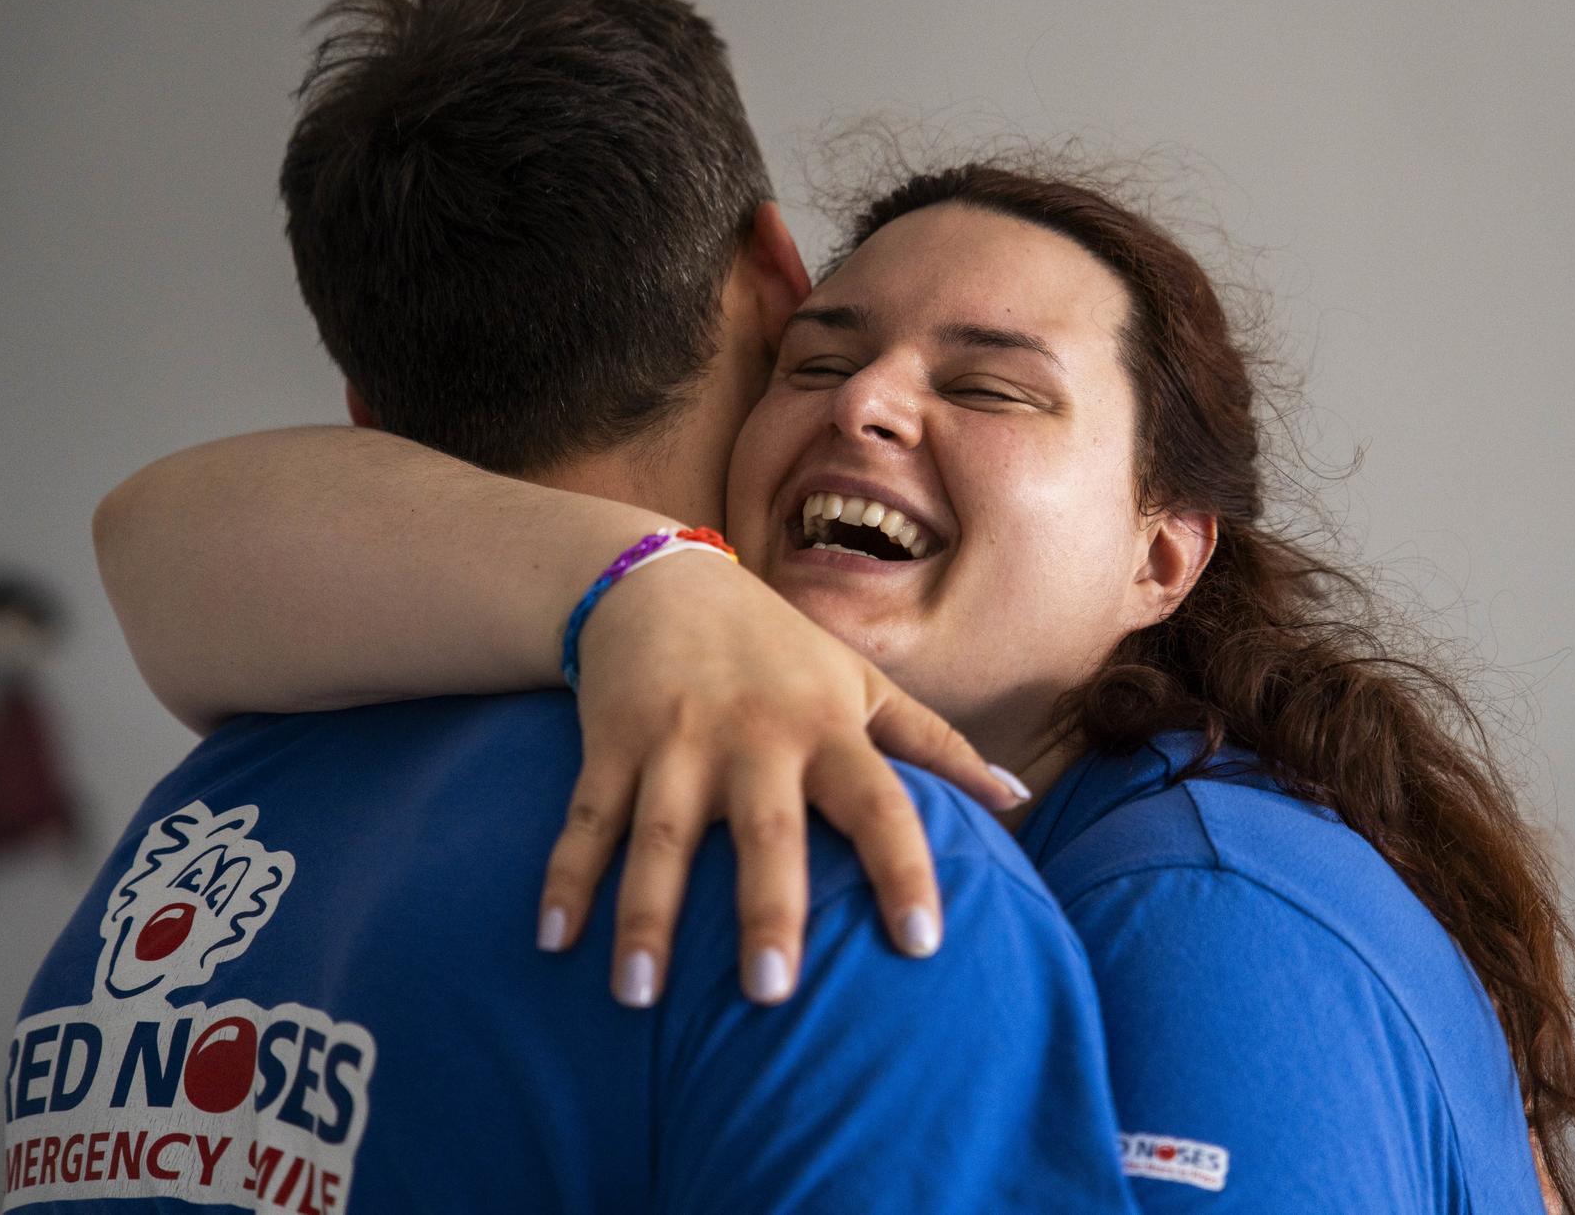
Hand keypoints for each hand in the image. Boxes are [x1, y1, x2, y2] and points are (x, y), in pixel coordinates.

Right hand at [535, 549, 1027, 1007]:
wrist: (660, 580)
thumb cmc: (780, 650)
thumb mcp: (864, 682)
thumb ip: (936, 745)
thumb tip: (1021, 799)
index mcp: (827, 728)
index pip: (882, 802)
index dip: (906, 868)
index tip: (926, 942)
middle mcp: (755, 738)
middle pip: (766, 831)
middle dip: (767, 908)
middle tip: (770, 991)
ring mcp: (677, 741)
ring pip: (663, 835)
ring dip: (646, 914)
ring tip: (637, 995)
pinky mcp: (611, 742)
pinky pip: (586, 818)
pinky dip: (565, 876)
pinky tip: (553, 940)